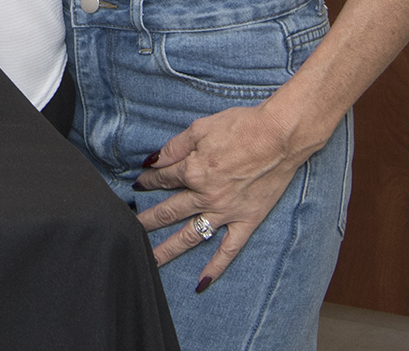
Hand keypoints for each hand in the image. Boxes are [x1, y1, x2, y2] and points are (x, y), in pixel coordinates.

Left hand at [133, 104, 314, 290]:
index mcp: (193, 171)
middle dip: (147, 220)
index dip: (149, 180)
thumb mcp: (200, 128)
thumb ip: (175, 147)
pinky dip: (216, 266)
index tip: (139, 184)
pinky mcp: (247, 221)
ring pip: (190, 235)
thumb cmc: (242, 126)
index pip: (163, 179)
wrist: (280, 136)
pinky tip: (201, 282)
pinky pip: (229, 249)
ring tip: (150, 261)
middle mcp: (206, 196)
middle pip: (169, 211)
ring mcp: (226, 212)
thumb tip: (153, 160)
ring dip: (168, 249)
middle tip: (128, 229)